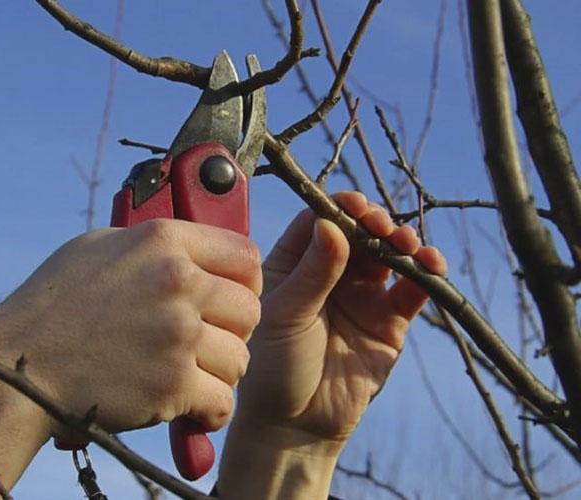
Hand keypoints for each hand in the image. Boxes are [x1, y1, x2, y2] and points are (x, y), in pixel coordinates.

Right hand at [0, 219, 260, 487]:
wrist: (16, 367)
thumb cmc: (52, 306)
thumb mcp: (99, 248)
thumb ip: (153, 246)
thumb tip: (193, 250)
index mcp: (161, 241)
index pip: (245, 255)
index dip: (244, 282)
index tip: (230, 300)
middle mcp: (176, 281)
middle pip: (250, 310)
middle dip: (232, 331)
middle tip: (206, 344)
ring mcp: (177, 334)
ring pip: (240, 359)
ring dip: (220, 374)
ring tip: (189, 375)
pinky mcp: (172, 385)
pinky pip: (222, 402)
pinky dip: (208, 412)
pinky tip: (188, 407)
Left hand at [218, 192, 445, 498]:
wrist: (294, 424)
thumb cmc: (274, 367)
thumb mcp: (285, 315)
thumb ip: (312, 273)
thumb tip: (332, 224)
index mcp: (293, 264)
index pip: (319, 221)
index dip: (339, 208)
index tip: (355, 207)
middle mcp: (329, 273)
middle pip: (359, 232)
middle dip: (374, 222)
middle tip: (380, 227)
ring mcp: (361, 295)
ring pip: (388, 255)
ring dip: (402, 242)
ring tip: (405, 245)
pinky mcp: (389, 321)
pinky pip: (411, 290)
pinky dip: (425, 273)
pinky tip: (430, 265)